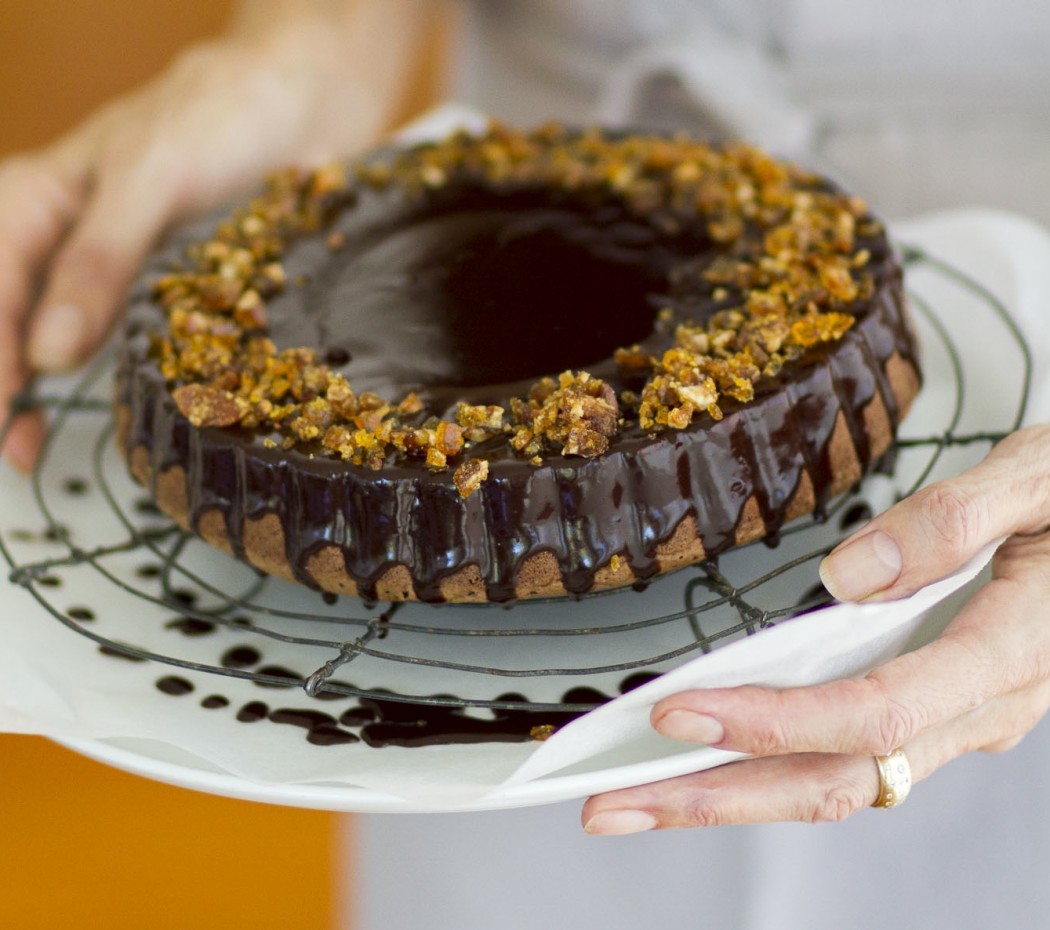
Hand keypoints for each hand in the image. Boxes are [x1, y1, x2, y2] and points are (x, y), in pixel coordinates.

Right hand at [0, 0, 436, 471]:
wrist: (307, 101)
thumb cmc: (219, 115)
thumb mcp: (149, 179)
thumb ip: (98, 260)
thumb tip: (48, 352)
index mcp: (40, 203)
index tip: (0, 416)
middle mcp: (73, 241)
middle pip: (14, 317)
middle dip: (3, 384)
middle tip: (13, 449)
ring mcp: (124, 267)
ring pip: (67, 334)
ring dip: (51, 391)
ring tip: (41, 444)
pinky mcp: (176, 285)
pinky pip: (136, 336)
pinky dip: (125, 374)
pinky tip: (131, 406)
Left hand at [582, 425, 1049, 833]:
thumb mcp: (1039, 479)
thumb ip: (953, 521)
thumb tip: (849, 574)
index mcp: (1007, 652)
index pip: (872, 715)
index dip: (771, 721)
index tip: (677, 713)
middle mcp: (978, 708)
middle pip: (835, 781)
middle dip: (715, 797)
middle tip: (612, 805)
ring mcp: (958, 720)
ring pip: (837, 783)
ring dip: (733, 793)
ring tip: (638, 795)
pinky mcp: (939, 710)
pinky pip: (849, 758)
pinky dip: (772, 764)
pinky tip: (714, 755)